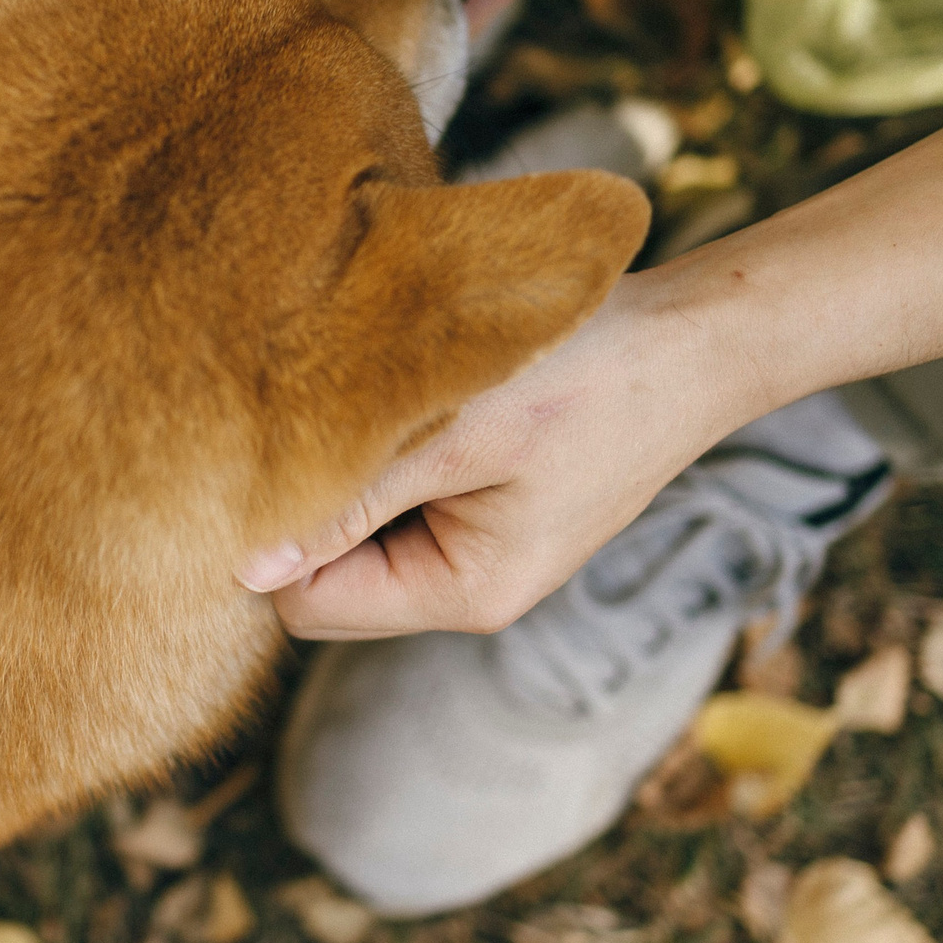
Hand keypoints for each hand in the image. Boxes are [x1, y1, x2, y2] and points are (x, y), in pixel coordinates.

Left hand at [251, 271, 741, 637]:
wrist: (698, 336)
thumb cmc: (588, 376)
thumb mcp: (458, 435)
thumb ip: (352, 500)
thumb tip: (244, 569)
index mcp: (465, 594)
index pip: (307, 606)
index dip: (270, 542)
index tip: (261, 455)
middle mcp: (470, 589)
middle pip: (327, 578)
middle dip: (308, 505)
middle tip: (314, 412)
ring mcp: (480, 548)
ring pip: (359, 532)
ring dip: (349, 470)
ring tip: (376, 395)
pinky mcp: (489, 505)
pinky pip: (400, 498)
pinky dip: (388, 451)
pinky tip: (408, 395)